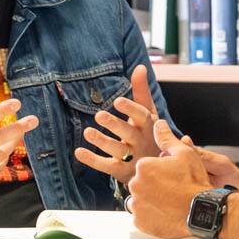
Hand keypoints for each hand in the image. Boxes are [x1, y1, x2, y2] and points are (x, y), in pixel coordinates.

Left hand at [71, 64, 161, 187]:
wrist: (159, 167)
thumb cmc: (149, 133)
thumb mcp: (149, 112)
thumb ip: (142, 91)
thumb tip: (139, 67)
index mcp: (148, 125)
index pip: (141, 116)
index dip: (130, 109)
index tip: (118, 101)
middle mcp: (141, 141)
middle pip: (128, 133)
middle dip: (114, 124)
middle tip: (99, 115)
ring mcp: (132, 157)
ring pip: (117, 150)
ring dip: (102, 141)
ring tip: (87, 132)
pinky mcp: (121, 171)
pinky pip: (106, 166)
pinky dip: (92, 160)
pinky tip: (78, 152)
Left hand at [126, 118, 213, 238]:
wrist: (201, 212)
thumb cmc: (194, 182)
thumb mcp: (184, 154)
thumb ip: (167, 138)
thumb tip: (158, 124)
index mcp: (143, 166)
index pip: (148, 166)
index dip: (163, 170)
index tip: (175, 176)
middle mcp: (135, 185)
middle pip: (143, 182)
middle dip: (155, 185)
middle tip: (174, 190)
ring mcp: (137, 205)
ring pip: (141, 199)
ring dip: (152, 200)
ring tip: (170, 202)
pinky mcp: (140, 222)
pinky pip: (142, 217)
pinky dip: (151, 216)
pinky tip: (166, 212)